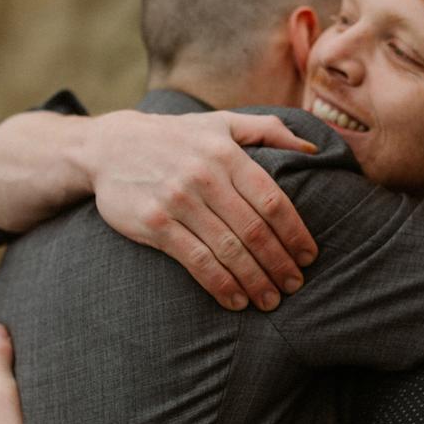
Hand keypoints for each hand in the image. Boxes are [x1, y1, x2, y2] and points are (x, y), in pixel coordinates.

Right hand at [85, 110, 319, 312]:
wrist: (110, 146)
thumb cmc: (175, 137)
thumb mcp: (221, 122)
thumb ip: (268, 130)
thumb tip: (314, 150)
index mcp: (227, 153)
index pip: (272, 200)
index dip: (295, 233)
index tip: (308, 257)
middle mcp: (205, 176)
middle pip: (254, 230)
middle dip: (279, 263)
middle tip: (295, 286)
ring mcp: (178, 201)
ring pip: (228, 250)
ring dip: (254, 280)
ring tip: (271, 301)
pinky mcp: (155, 224)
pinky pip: (196, 261)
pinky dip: (221, 284)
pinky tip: (236, 300)